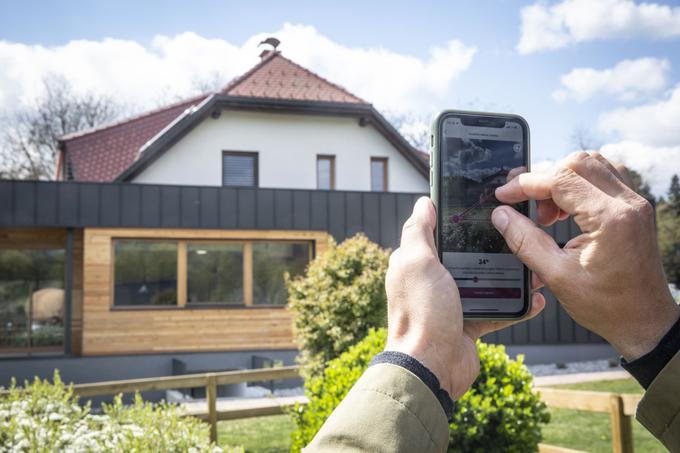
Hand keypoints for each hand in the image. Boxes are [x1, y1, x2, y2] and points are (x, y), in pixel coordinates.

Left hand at [384, 197, 543, 398]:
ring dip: (510, 275)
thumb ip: (418, 231)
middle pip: (467, 256)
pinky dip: (517, 305)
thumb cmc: (421, 313)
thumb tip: (424, 203)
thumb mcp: (417, 263)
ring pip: (486, 281)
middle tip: (519, 233)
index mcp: (417, 263)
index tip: (485, 207)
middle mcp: (433, 281)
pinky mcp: (469, 324)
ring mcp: (452, 303)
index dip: (458, 219)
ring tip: (534, 263)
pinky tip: (536, 298)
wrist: (432, 366)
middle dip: (492, 246)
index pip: (438, 232)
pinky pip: (498, 309)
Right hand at [493, 151, 678, 360]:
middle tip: (531, 210)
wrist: (644, 322)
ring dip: (563, 181)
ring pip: (593, 165)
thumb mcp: (556, 275)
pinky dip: (580, 186)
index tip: (504, 196)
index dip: (526, 184)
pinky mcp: (636, 209)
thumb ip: (525, 240)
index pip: (560, 180)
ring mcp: (636, 204)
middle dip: (545, 180)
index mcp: (610, 219)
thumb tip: (501, 215)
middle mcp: (628, 204)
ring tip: (550, 214)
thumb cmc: (607, 306)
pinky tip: (568, 212)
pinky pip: (606, 178)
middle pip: (578, 162)